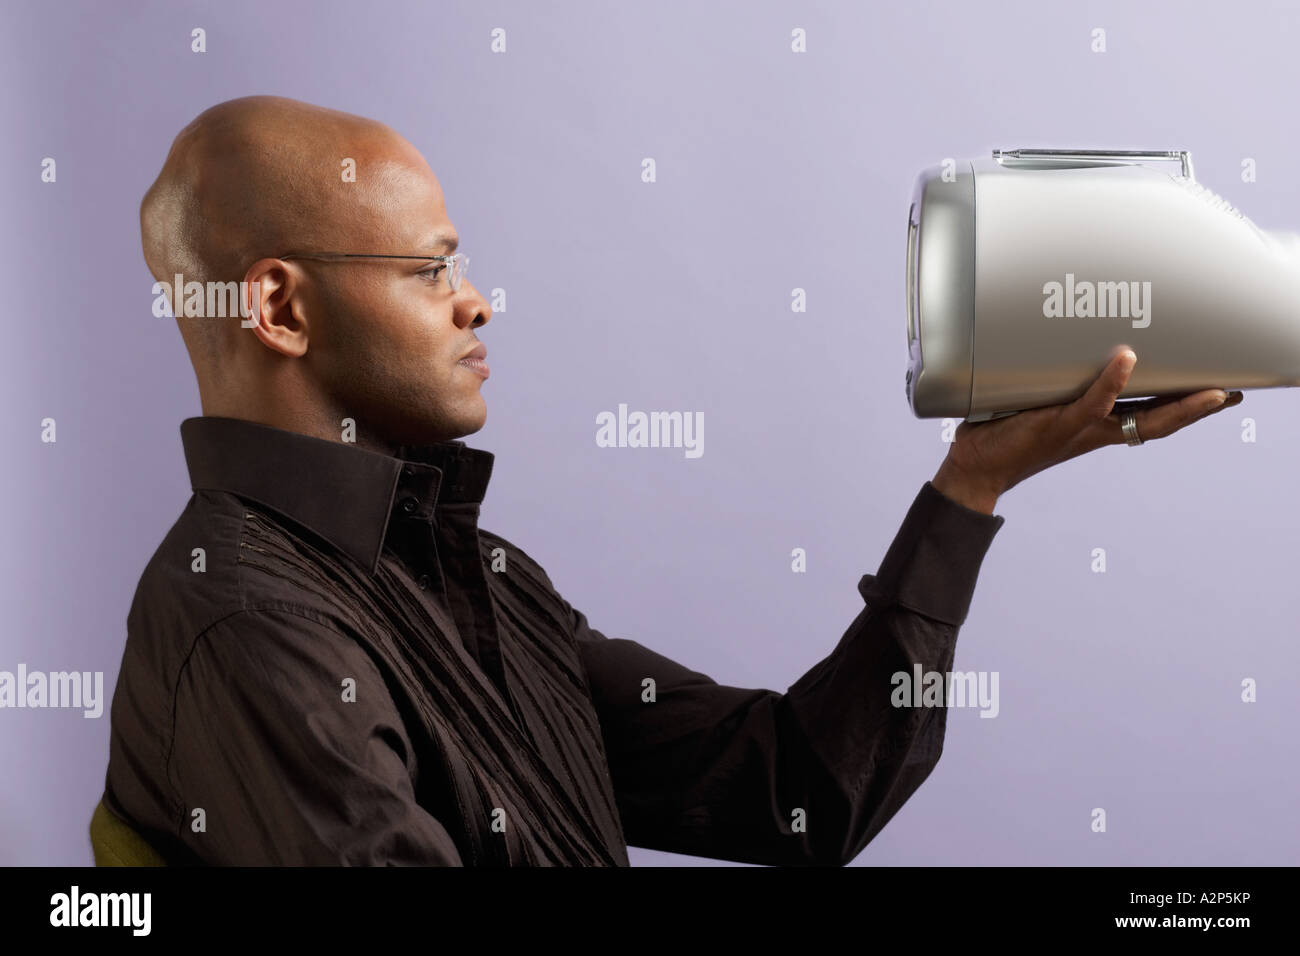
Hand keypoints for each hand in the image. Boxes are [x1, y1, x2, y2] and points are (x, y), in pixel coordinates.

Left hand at [931, 347, 1244, 513]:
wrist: (973, 467)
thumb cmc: (1001, 431)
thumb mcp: (1035, 399)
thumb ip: (1053, 377)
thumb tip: (1057, 339)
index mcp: (1097, 425)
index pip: (1152, 415)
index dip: (1187, 405)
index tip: (1221, 392)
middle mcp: (1096, 430)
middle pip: (1161, 421)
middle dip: (1200, 408)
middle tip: (1235, 393)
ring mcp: (1081, 428)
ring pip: (1141, 418)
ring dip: (1177, 404)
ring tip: (1211, 389)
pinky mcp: (1058, 423)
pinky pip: (1092, 402)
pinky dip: (1110, 381)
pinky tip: (1127, 358)